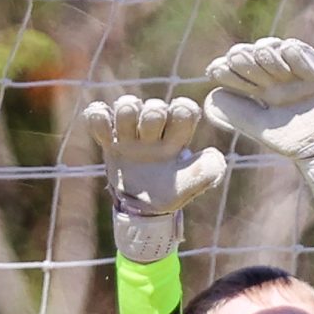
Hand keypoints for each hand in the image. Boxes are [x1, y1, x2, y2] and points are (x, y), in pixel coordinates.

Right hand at [82, 94, 225, 262]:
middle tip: (148, 138)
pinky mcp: (110, 139)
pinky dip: (98, 119)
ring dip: (126, 115)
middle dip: (152, 116)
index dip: (183, 110)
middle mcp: (156, 129)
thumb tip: (215, 154)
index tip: (179, 123)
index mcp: (177, 136)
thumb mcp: (190, 186)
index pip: (184, 109)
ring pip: (127, 105)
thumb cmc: (170, 193)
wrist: (141, 208)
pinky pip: (98, 117)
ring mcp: (131, 133)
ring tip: (125, 136)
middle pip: (154, 106)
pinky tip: (107, 137)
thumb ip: (207, 172)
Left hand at [202, 38, 313, 213]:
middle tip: (236, 57)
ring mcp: (294, 72)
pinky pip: (304, 54)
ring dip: (268, 53)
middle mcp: (274, 75)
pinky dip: (296, 52)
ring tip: (265, 56)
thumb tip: (207, 100)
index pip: (238, 71)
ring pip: (275, 51)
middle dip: (244, 57)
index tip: (214, 70)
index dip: (226, 69)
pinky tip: (288, 50)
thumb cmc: (289, 139)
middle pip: (253, 56)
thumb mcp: (259, 127)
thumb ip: (235, 114)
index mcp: (258, 87)